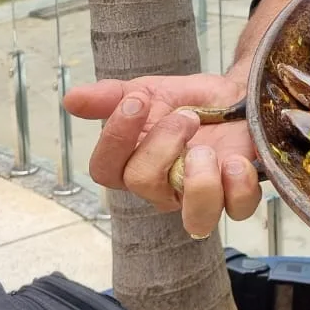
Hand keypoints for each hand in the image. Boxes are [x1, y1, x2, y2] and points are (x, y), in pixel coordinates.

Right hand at [63, 73, 260, 236]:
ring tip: (207, 150)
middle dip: (162, 142)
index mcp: (132, 166)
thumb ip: (112, 96)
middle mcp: (163, 189)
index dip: (115, 136)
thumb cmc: (188, 101)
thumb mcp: (150, 91)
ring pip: (196, 219)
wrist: (237, 94)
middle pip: (142, 183)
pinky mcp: (237, 194)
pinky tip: (236, 161)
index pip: (104, 170)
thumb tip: (71, 99)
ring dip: (200, 181)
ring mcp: (202, 196)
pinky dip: (238, 187)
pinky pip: (239, 208)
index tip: (137, 100)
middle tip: (186, 117)